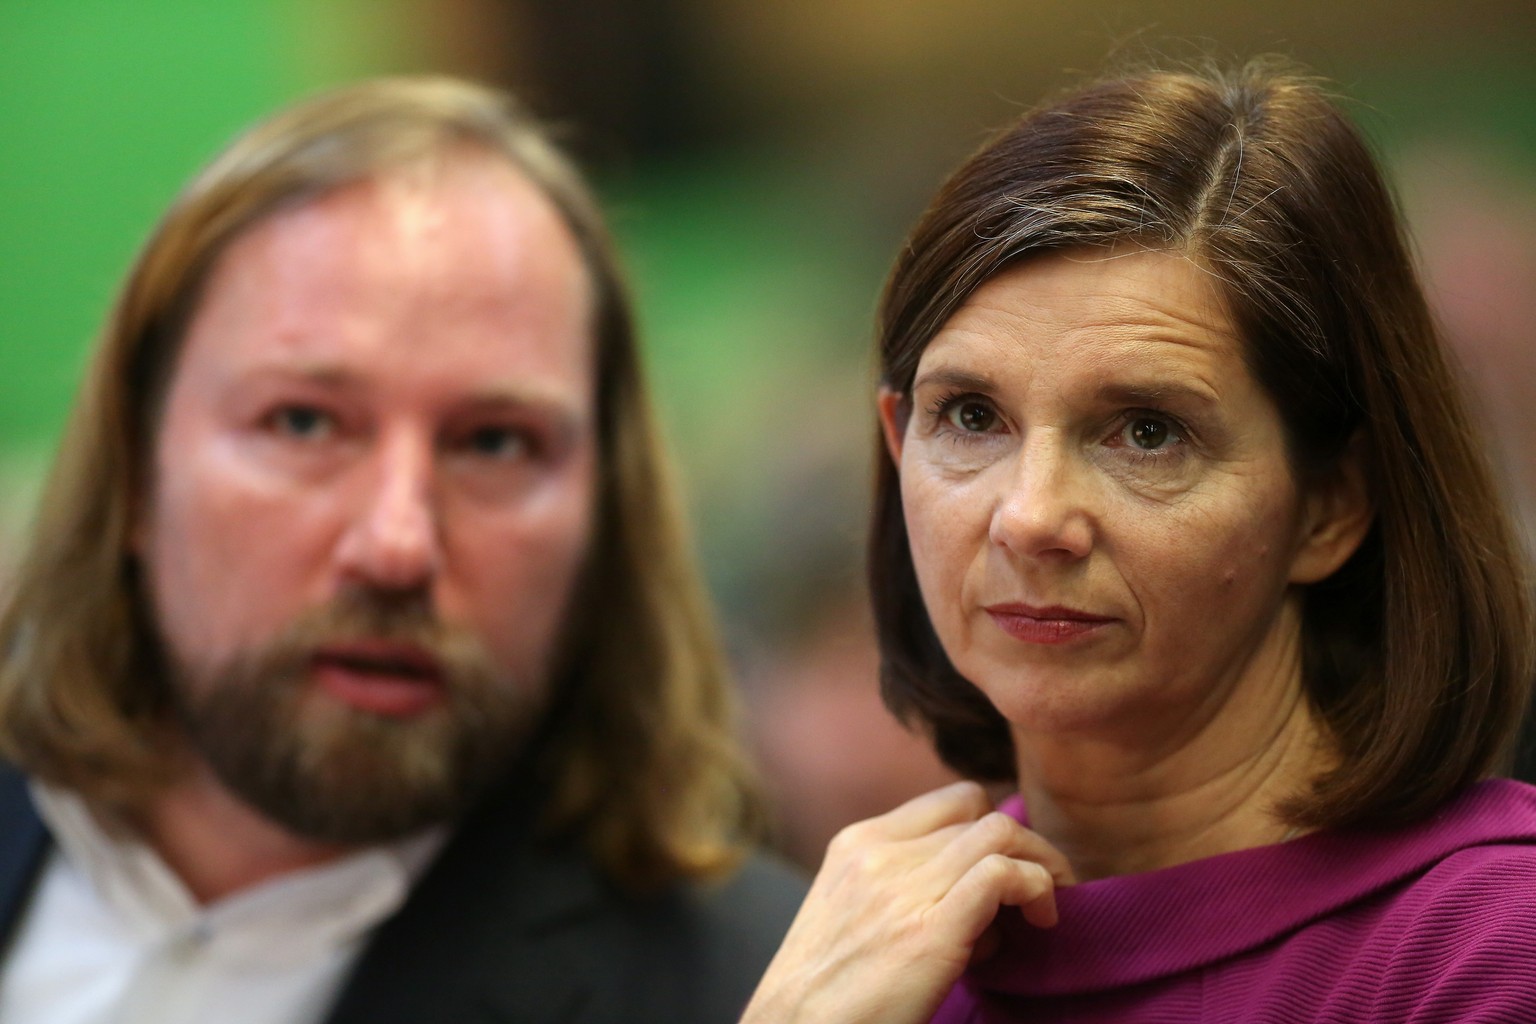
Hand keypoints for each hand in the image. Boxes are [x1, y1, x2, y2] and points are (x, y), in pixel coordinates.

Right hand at [740, 780, 1073, 1023]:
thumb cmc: (827, 994)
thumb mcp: (849, 914)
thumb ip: (902, 890)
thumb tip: (982, 904)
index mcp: (856, 844)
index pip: (950, 801)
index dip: (990, 829)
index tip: (1007, 868)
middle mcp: (878, 853)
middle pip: (980, 814)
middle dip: (1023, 848)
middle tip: (1038, 893)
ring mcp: (902, 887)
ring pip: (999, 832)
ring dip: (1040, 862)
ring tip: (1046, 906)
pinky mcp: (930, 931)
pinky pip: (1003, 875)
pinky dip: (1037, 887)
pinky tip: (1042, 923)